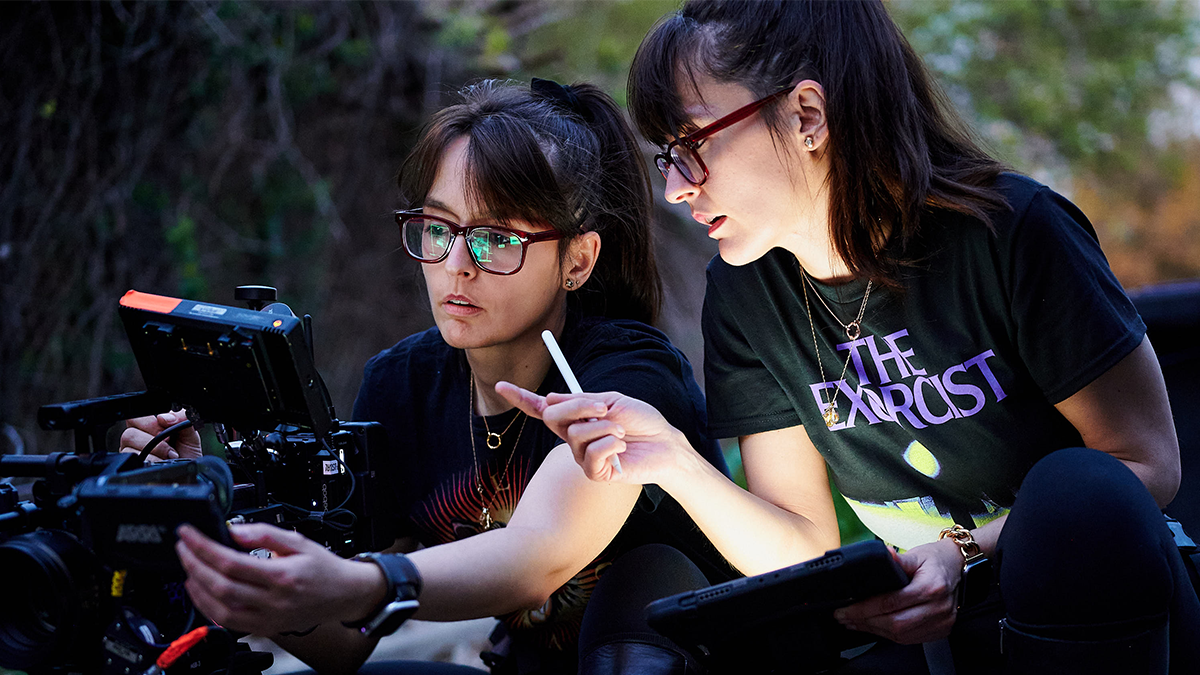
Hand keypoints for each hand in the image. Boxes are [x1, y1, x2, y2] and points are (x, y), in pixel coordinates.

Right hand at [119, 411, 201, 460]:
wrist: (190, 476)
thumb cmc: (187, 454)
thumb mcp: (189, 432)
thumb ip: (181, 417)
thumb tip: (163, 416)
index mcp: (147, 427)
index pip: (136, 416)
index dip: (150, 421)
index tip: (167, 426)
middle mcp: (135, 440)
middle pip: (130, 430)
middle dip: (154, 435)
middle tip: (170, 442)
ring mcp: (131, 453)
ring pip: (129, 441)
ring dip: (155, 448)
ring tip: (170, 454)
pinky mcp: (131, 466)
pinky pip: (133, 457)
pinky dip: (153, 458)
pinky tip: (163, 461)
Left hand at [175, 523, 384, 634]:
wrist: (344, 594)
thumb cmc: (323, 568)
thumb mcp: (298, 541)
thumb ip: (264, 534)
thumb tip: (232, 530)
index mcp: (282, 576)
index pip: (231, 562)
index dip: (204, 547)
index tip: (188, 534)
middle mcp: (273, 601)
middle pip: (221, 586)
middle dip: (194, 565)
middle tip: (183, 548)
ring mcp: (268, 618)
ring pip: (220, 609)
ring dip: (197, 589)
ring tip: (189, 568)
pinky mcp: (264, 628)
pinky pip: (228, 622)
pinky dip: (209, 607)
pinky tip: (202, 591)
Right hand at [496, 382, 691, 484]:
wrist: (665, 444)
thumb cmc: (642, 421)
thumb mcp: (612, 400)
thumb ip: (582, 400)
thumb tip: (549, 397)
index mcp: (577, 418)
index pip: (542, 408)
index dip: (521, 398)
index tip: (501, 385)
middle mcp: (574, 438)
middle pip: (553, 417)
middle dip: (578, 406)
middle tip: (604, 407)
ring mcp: (582, 456)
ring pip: (575, 434)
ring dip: (604, 428)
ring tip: (621, 434)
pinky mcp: (595, 473)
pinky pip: (590, 454)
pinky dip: (609, 446)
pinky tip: (621, 450)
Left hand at [832, 538, 961, 643]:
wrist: (957, 567)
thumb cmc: (935, 560)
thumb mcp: (916, 554)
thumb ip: (896, 559)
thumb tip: (882, 555)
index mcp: (931, 587)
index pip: (891, 602)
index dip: (864, 609)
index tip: (845, 609)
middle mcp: (939, 608)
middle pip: (894, 623)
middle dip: (865, 622)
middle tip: (844, 618)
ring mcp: (942, 622)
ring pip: (901, 635)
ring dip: (874, 631)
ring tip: (855, 623)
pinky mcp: (941, 630)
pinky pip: (910, 638)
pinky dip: (889, 635)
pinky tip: (875, 627)